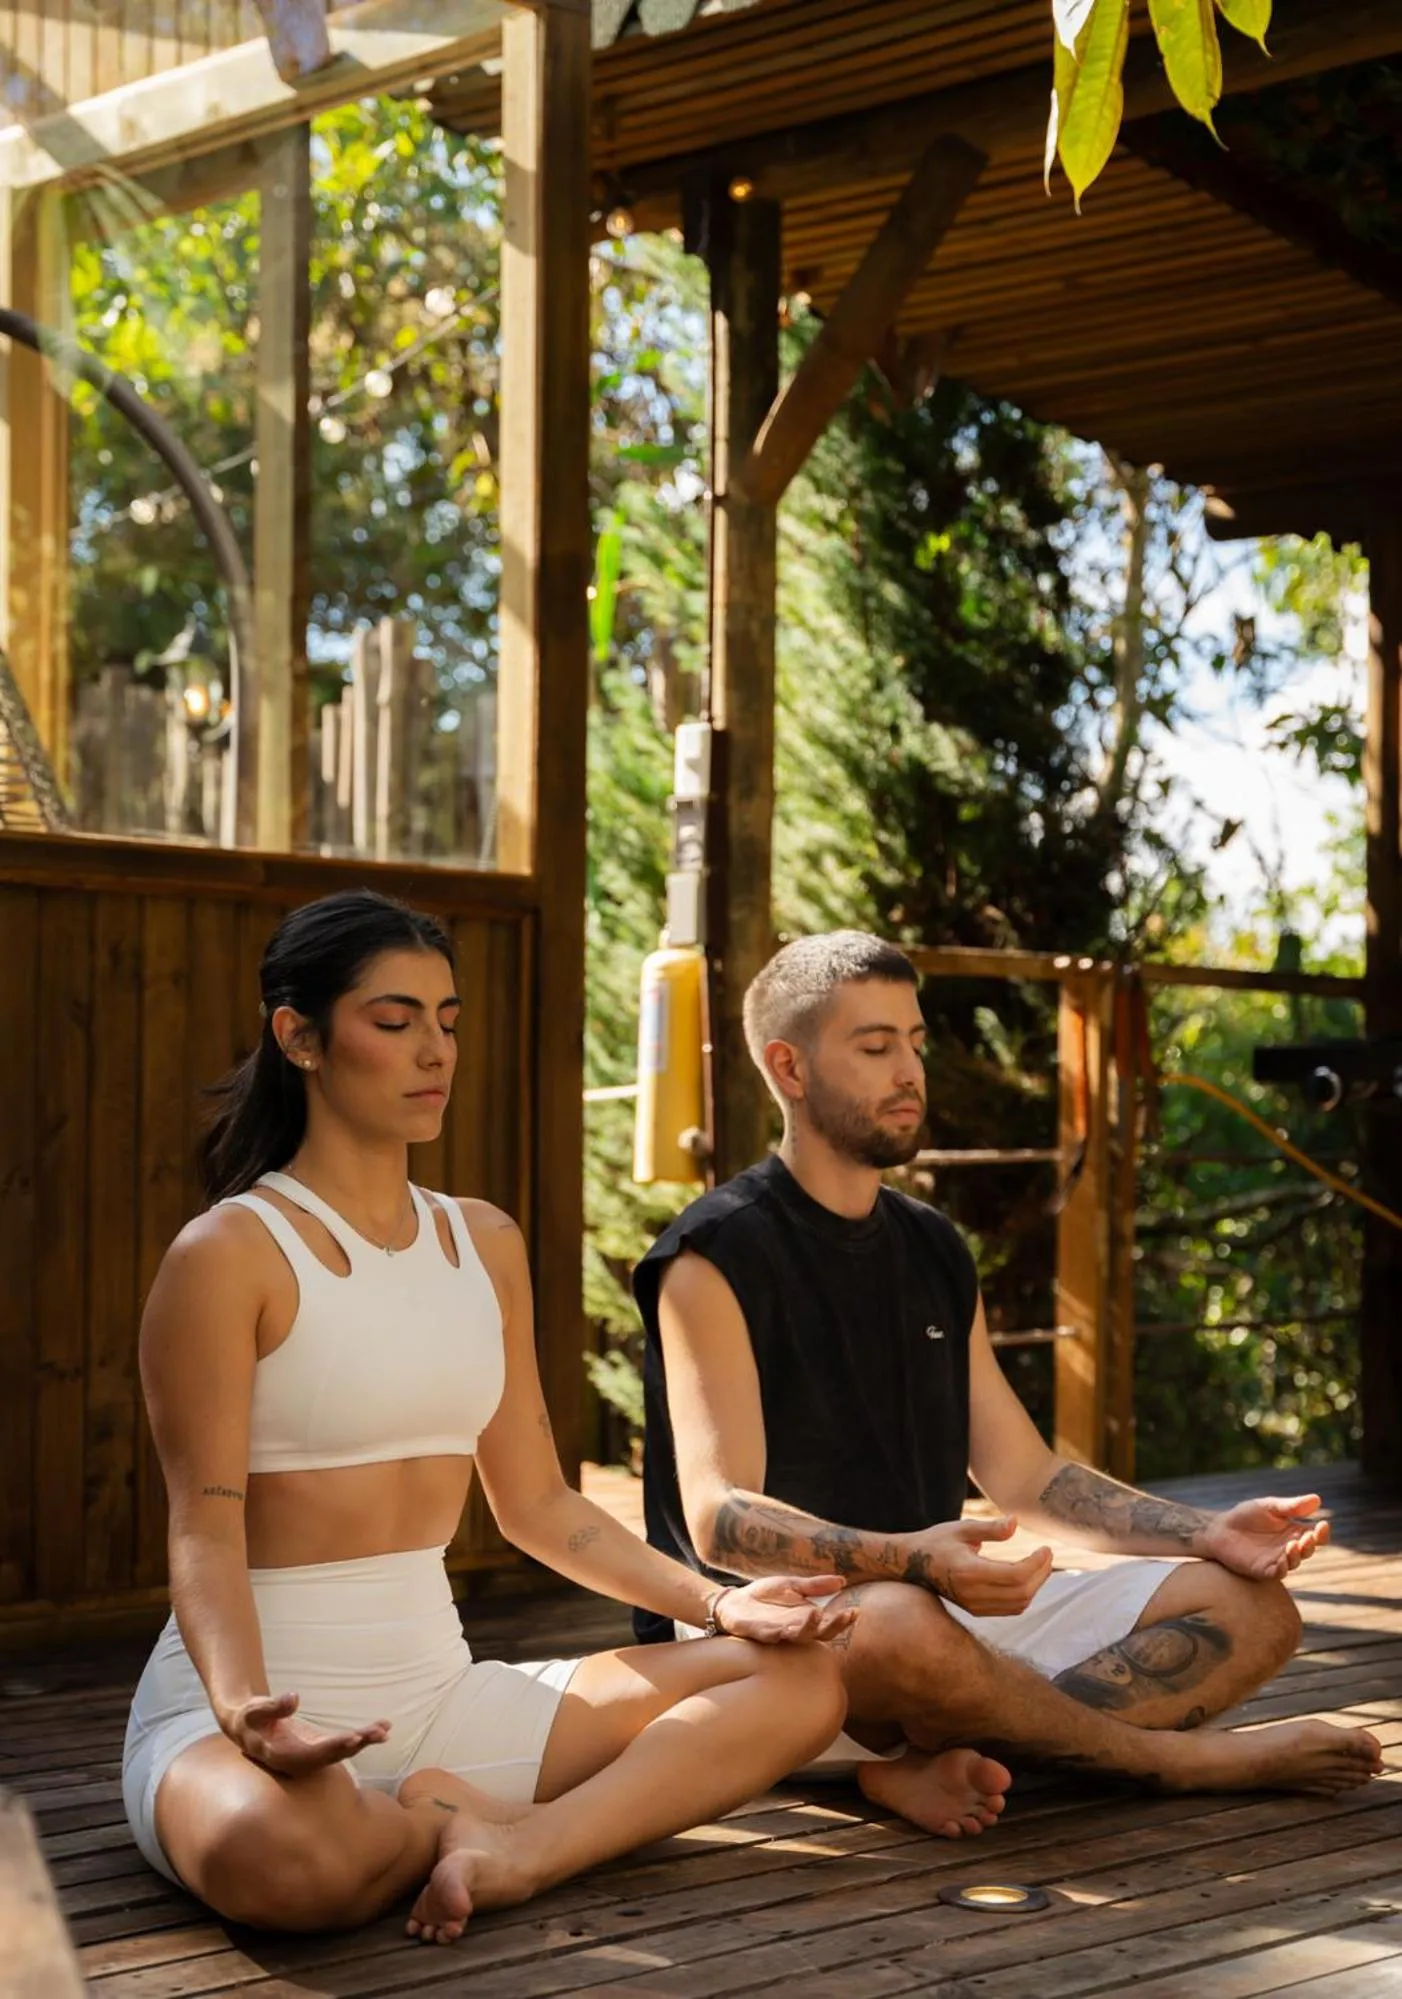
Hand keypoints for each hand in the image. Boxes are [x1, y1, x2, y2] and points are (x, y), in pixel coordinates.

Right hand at [221, 1691, 390, 1775]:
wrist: (246, 1728)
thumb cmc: (249, 1718)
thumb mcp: (254, 1711)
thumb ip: (273, 1707)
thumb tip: (293, 1698)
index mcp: (283, 1756)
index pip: (312, 1754)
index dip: (333, 1747)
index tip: (353, 1738)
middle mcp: (300, 1762)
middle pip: (333, 1755)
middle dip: (357, 1744)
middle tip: (380, 1733)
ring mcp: (311, 1756)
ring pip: (342, 1752)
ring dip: (364, 1741)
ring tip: (385, 1729)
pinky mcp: (318, 1747)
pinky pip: (343, 1744)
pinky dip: (362, 1737)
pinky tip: (381, 1728)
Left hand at [711, 1574, 857, 1644]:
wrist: (734, 1602)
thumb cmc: (765, 1597)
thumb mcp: (791, 1585)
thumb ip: (814, 1586)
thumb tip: (842, 1580)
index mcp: (805, 1619)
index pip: (829, 1623)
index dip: (843, 1620)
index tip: (855, 1611)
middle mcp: (795, 1629)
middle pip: (818, 1634)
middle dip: (832, 1626)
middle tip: (843, 1616)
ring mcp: (778, 1632)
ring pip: (797, 1636)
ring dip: (807, 1628)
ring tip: (816, 1613)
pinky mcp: (759, 1633)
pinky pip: (770, 1635)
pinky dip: (779, 1632)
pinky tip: (786, 1627)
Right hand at [901, 1517, 1053, 1616]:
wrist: (911, 1566)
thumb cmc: (937, 1542)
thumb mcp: (961, 1529)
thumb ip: (990, 1528)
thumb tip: (1015, 1522)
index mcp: (969, 1572)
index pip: (1016, 1575)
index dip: (1037, 1564)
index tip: (1046, 1548)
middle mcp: (973, 1594)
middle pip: (1022, 1592)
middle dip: (1041, 1574)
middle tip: (1047, 1555)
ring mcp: (974, 1606)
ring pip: (1019, 1604)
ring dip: (1035, 1586)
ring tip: (1041, 1565)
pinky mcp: (976, 1610)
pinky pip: (1010, 1609)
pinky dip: (1024, 1595)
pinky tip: (1027, 1578)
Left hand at [1200, 1495, 1329, 1580]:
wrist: (1220, 1528)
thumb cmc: (1246, 1516)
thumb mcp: (1269, 1506)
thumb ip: (1291, 1506)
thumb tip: (1317, 1499)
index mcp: (1294, 1531)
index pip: (1316, 1535)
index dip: (1322, 1532)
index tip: (1323, 1524)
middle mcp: (1290, 1548)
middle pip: (1308, 1550)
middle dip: (1310, 1544)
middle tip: (1308, 1536)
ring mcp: (1277, 1560)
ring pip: (1294, 1562)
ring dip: (1297, 1555)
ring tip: (1293, 1544)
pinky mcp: (1263, 1570)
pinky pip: (1277, 1573)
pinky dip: (1282, 1568)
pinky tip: (1283, 1560)